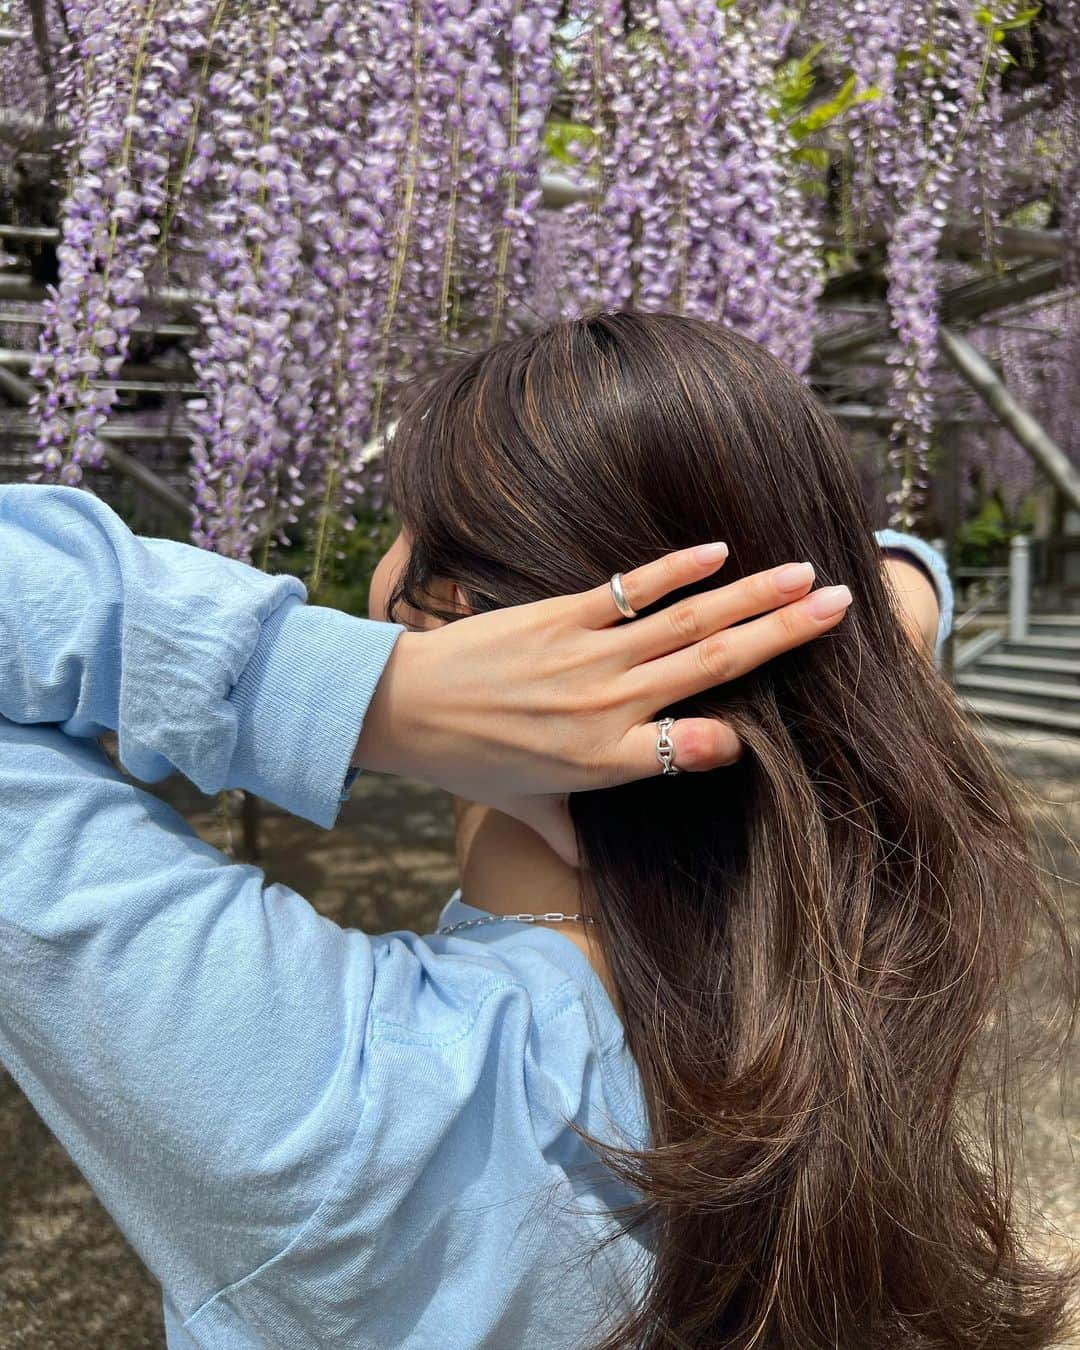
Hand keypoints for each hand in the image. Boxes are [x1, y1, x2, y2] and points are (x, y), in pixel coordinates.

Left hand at [353, 543, 852, 806]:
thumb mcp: (526, 811)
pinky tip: (722, 550)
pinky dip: (678, 568)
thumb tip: (590, 882)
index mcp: (605, 761)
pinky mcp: (561, 613)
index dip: (734, 739)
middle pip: (713, 667)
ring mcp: (588, 654)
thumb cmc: (467, 762)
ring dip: (751, 595)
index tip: (764, 728)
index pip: (694, 748)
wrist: (401, 707)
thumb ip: (570, 842)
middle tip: (842, 608)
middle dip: (783, 635)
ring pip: (687, 622)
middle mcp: (608, 704)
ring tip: (808, 575)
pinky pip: (630, 587)